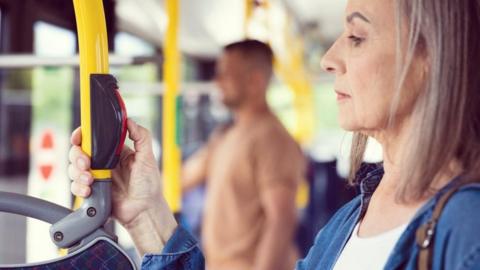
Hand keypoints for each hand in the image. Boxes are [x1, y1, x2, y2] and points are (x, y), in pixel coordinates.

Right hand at [68, 119, 176, 253]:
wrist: (144, 210)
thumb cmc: (149, 185)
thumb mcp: (148, 158)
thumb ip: (141, 137)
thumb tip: (129, 120)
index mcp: (115, 152)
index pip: (93, 139)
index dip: (82, 136)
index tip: (79, 137)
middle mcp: (103, 163)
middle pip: (78, 152)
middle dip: (77, 156)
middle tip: (86, 164)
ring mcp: (96, 177)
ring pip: (74, 169)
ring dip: (77, 173)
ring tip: (90, 180)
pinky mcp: (92, 191)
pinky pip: (75, 186)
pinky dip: (78, 187)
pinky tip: (89, 190)